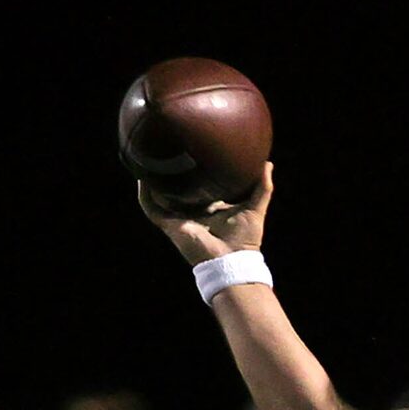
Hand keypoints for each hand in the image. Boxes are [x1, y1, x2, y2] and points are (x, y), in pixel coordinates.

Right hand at [137, 162, 274, 265]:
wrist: (232, 260)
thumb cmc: (245, 240)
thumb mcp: (256, 207)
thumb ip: (263, 186)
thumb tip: (267, 163)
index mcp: (210, 208)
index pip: (200, 187)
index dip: (195, 172)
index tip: (193, 151)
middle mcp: (193, 212)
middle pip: (178, 190)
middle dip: (171, 173)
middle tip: (167, 148)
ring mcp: (180, 218)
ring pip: (160, 197)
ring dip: (153, 181)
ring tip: (147, 158)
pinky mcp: (170, 225)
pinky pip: (152, 208)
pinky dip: (145, 195)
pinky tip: (141, 178)